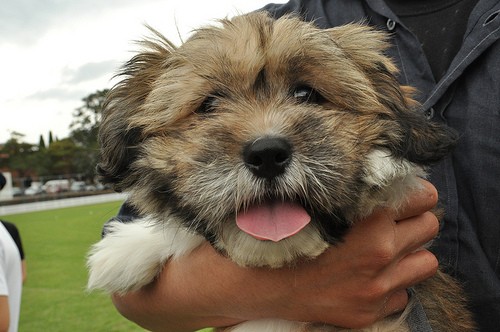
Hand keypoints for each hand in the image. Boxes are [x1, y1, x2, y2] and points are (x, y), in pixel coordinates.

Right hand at [112, 179, 438, 330]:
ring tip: (385, 243)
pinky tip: (368, 273)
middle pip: (429, 225)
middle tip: (392, 213)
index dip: (411, 188)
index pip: (419, 195)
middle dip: (414, 216)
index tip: (399, 188)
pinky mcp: (365, 312)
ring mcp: (373, 288)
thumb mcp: (301, 196)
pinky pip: (403, 294)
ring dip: (410, 249)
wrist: (242, 283)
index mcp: (364, 221)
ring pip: (425, 261)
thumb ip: (343, 182)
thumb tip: (374, 164)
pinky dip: (392, 282)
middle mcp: (377, 255)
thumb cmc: (267, 233)